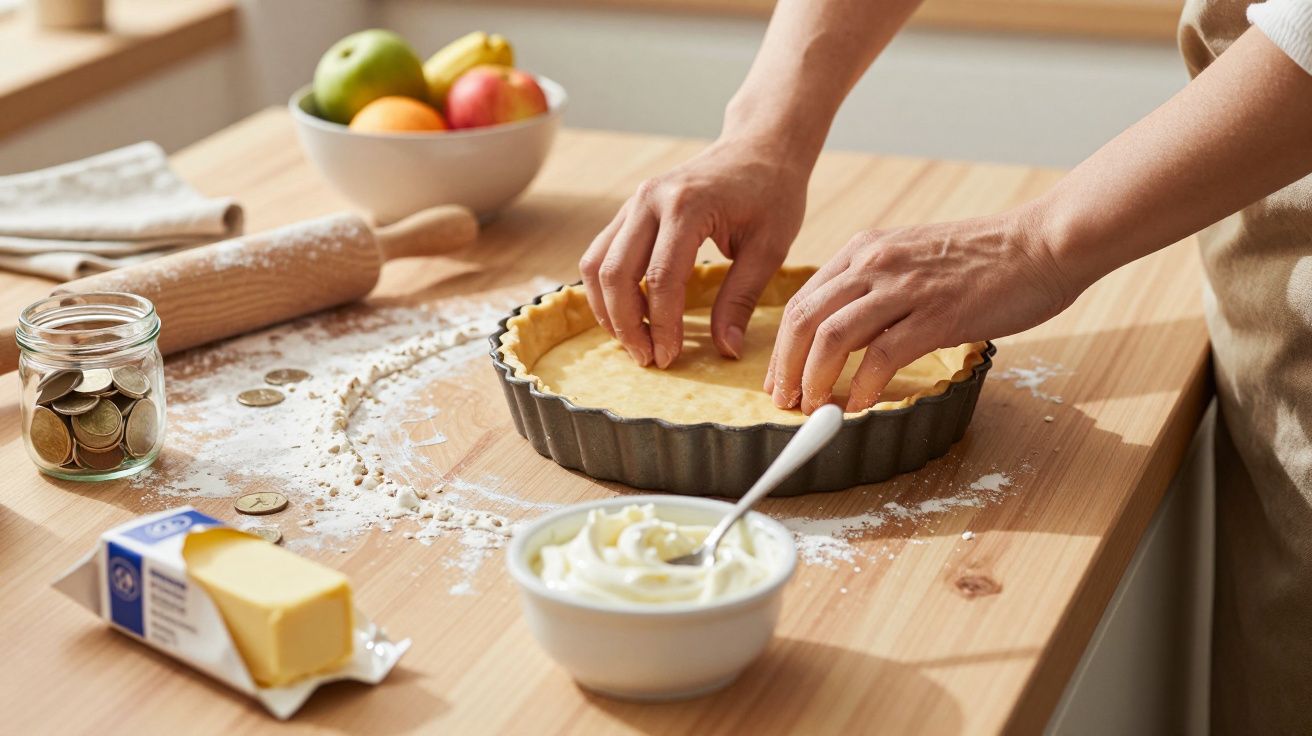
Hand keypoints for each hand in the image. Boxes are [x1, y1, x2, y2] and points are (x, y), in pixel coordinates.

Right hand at [579, 137, 808, 367]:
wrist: (761, 145)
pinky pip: (602, 253)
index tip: (669, 358)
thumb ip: (741, 298)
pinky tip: (629, 315)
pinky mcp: (630, 209)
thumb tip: (726, 349)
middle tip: (648, 358)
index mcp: (687, 206)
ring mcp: (635, 201)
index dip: (662, 325)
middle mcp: (650, 199)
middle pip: (616, 273)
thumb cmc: (772, 193)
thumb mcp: (769, 248)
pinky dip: (608, 289)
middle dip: (626, 324)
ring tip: (635, 341)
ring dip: (608, 309)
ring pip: (596, 263)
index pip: (660, 279)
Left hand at [764, 207, 1076, 413]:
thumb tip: (848, 332)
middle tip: (785, 400)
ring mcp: (904, 288)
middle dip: (787, 367)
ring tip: (813, 409)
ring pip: (831, 338)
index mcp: (865, 250)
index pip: (803, 301)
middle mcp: (875, 264)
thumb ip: (878, 287)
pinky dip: (863, 387)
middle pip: (804, 320)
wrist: (1043, 243)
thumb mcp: (913, 258)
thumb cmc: (985, 258)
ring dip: (815, 380)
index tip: (781, 376)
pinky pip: (881, 356)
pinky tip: (860, 406)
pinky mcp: (936, 315)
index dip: (784, 346)